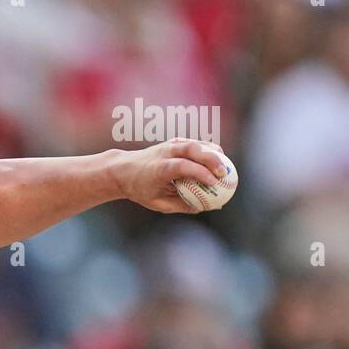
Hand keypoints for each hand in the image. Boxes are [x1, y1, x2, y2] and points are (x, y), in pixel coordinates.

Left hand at [115, 138, 229, 213]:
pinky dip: (208, 150)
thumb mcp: (157, 203)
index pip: (182, 166)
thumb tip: (207, 207)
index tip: (213, 183)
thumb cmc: (140, 190)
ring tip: (226, 167)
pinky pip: (195, 143)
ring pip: (195, 143)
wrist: (122, 169)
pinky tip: (219, 160)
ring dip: (213, 153)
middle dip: (211, 160)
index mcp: (158, 168)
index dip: (199, 173)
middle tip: (225, 173)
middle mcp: (164, 152)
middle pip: (192, 149)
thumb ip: (181, 205)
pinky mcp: (174, 142)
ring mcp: (169, 145)